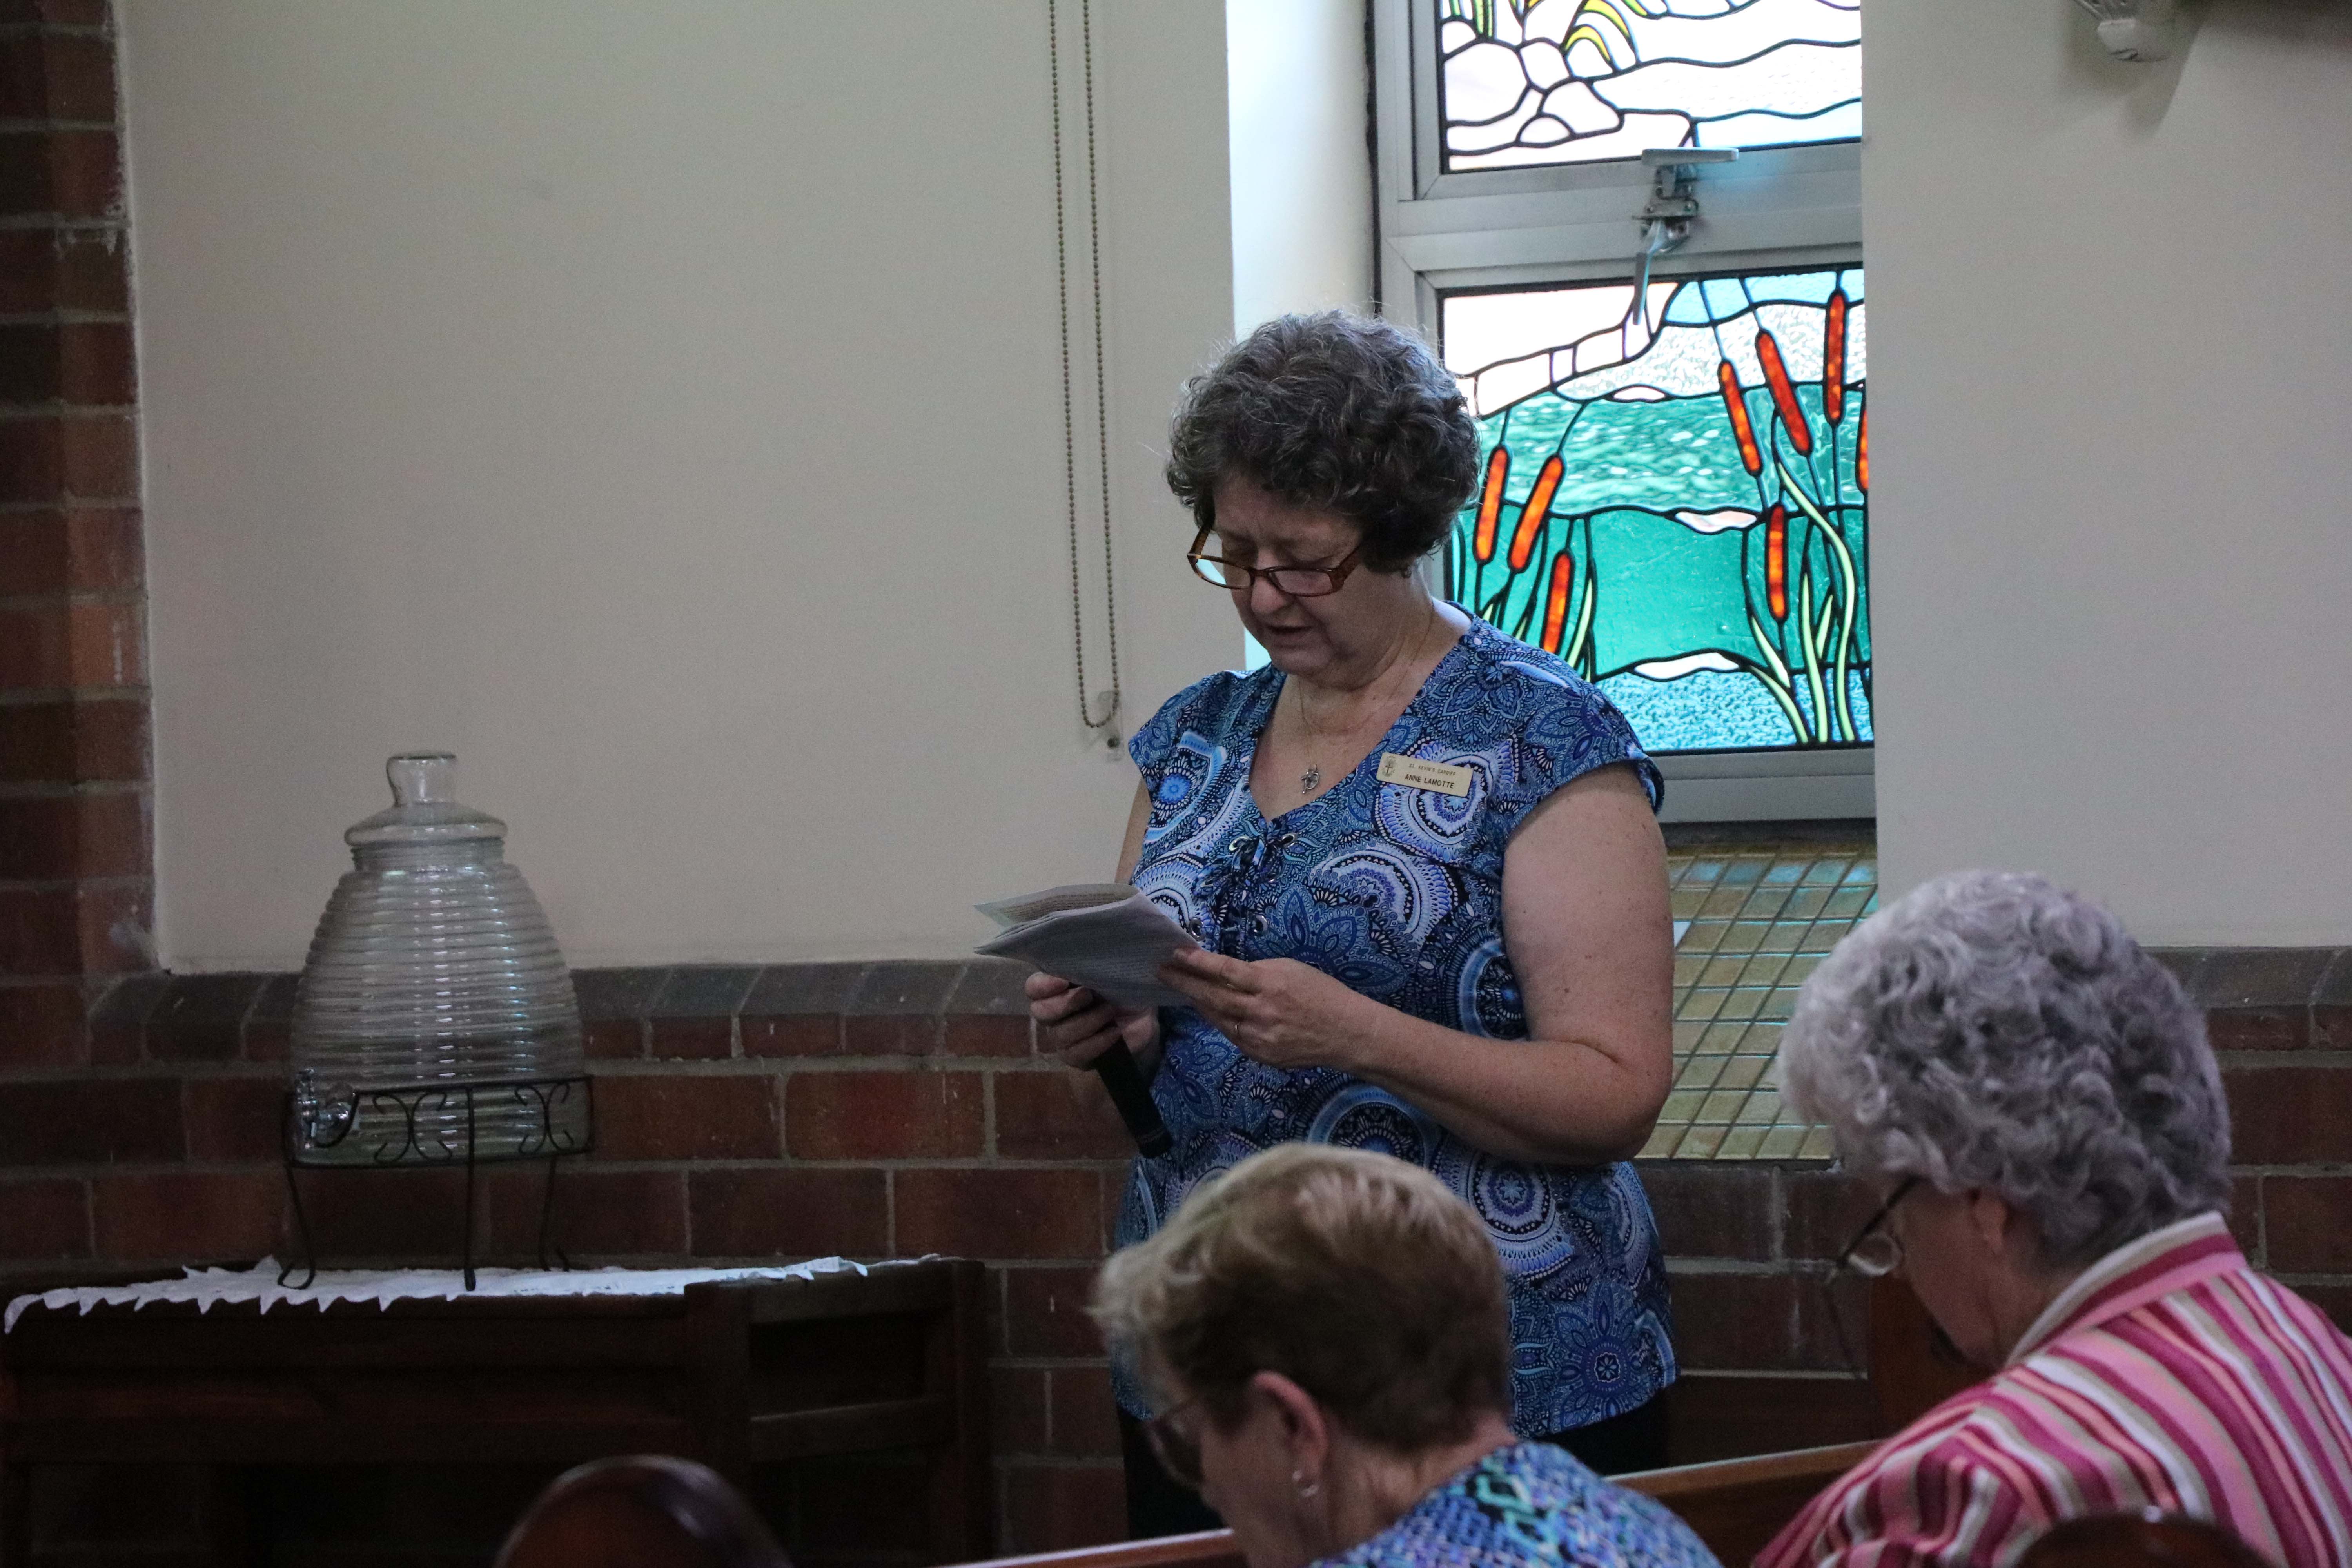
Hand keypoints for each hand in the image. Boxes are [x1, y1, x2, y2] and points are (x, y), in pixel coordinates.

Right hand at [1027, 972, 1158, 1070]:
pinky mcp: (1076, 1056)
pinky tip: (1115, 1032)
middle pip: (1039, 1012)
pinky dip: (1097, 1042)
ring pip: (1060, 1034)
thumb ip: (1099, 964)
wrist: (1142, 1018)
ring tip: (1110, 1011)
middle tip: (1089, 994)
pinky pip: (1077, 1054)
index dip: (1043, 985)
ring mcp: (1062, 1036)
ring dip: (1087, 1022)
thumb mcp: (1113, 971)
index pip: (1034, 987)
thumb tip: (1104, 955)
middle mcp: (1053, 1011)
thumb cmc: (1121, 987)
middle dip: (1064, 1003)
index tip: (1064, 981)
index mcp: (1055, 986)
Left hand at [1157, 948, 1370, 1070]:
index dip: (1198, 962)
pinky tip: (1211, 1010)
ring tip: (1180, 987)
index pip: (1226, 971)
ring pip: (1218, 1017)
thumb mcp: (1291, 969)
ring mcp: (1258, 1037)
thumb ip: (1258, 971)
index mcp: (1270, 984)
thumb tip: (1228, 972)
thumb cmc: (1321, 993)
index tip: (1176, 953)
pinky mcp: (1260, 1055)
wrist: (1346, 1033)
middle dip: (1184, 982)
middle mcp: (1260, 1012)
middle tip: (1161, 971)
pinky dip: (1220, 1021)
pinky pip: (1232, 1035)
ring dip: (1198, 1002)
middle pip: (1213, 996)